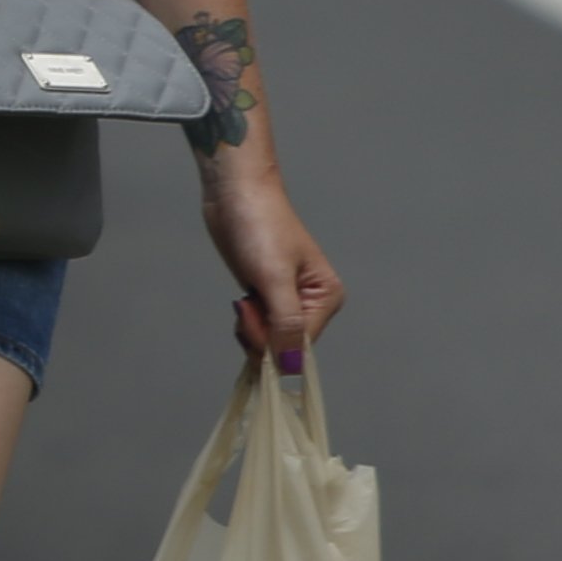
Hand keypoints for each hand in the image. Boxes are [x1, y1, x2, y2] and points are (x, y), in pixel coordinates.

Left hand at [201, 180, 340, 367]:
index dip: (272, 341)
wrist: (234, 193)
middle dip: (259, 333)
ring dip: (250, 327)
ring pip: (268, 338)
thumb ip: (285, 323)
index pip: (301, 344)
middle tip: (245, 304)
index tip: (250, 317)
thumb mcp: (274, 277)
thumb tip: (291, 366)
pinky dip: (246, 321)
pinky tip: (242, 301)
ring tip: (244, 300)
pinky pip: (258, 326)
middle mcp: (312, 302)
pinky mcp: (266, 294)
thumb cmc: (259, 226)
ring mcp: (288, 299)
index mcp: (327, 297)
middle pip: (284, 344)